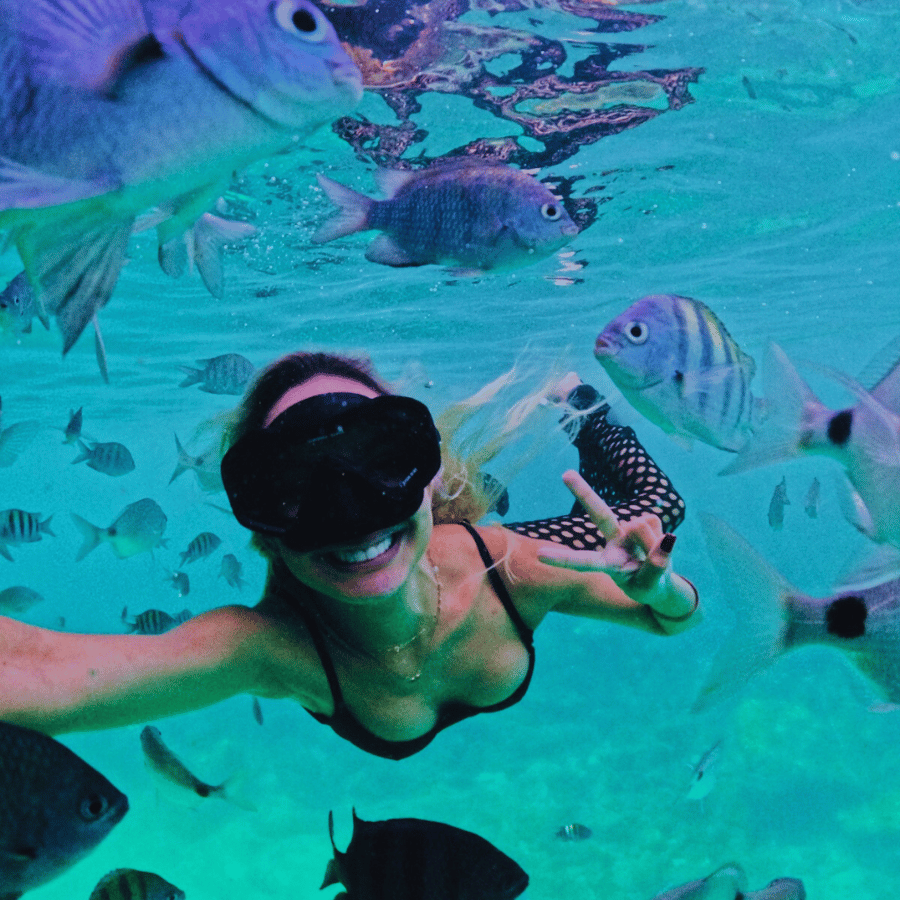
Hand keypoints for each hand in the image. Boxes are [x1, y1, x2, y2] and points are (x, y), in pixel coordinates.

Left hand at [537, 470, 674, 604]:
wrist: (662, 585)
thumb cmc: (647, 587)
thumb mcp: (650, 586)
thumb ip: (655, 566)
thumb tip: (660, 536)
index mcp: (606, 564)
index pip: (582, 561)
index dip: (563, 558)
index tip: (539, 554)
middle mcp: (612, 542)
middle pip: (599, 514)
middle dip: (583, 493)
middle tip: (565, 473)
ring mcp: (628, 530)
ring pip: (641, 525)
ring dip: (653, 544)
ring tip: (655, 558)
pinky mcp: (645, 521)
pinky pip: (655, 521)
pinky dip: (663, 538)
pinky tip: (661, 546)